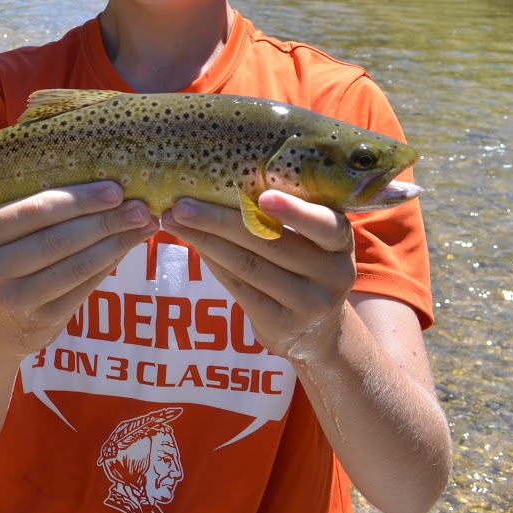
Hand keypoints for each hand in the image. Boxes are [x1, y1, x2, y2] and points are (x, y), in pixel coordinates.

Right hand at [0, 181, 154, 362]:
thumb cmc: (4, 266)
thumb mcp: (2, 237)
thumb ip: (38, 216)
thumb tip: (102, 190)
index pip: (36, 211)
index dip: (79, 200)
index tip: (116, 190)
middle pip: (59, 239)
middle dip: (105, 221)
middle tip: (140, 208)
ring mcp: (15, 298)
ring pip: (75, 266)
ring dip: (115, 244)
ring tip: (144, 227)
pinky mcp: (40, 321)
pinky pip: (83, 288)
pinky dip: (108, 266)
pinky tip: (125, 250)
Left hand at [161, 190, 356, 363]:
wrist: (318, 332)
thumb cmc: (304, 267)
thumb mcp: (310, 242)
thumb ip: (282, 217)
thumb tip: (219, 181)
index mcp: (340, 241)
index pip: (324, 224)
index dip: (295, 211)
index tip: (263, 196)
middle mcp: (332, 273)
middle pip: (269, 242)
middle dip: (219, 220)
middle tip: (181, 204)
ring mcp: (309, 302)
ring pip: (248, 265)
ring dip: (205, 240)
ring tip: (173, 220)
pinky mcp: (281, 323)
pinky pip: (238, 287)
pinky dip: (211, 261)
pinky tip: (192, 244)